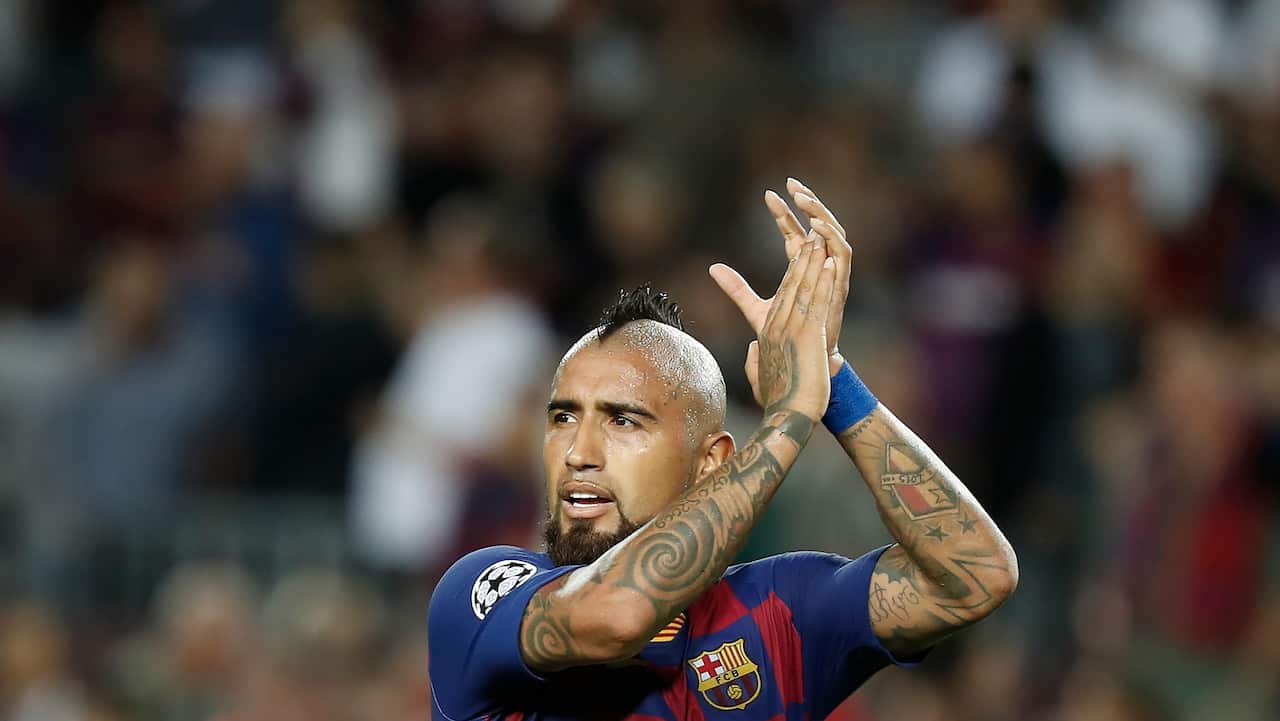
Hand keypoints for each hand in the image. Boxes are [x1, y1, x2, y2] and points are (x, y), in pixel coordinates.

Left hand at [710, 179, 852, 403]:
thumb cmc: (788, 341)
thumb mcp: (757, 309)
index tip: (767, 194)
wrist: (806, 367)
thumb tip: (713, 268)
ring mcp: (832, 277)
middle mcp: (820, 270)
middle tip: (791, 183)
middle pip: (816, 227)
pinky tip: (815, 225)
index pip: (794, 233)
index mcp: (803, 271)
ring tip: (803, 197)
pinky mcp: (841, 287)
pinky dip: (832, 237)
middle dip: (807, 203)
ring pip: (833, 234)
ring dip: (821, 214)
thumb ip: (737, 288)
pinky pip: (843, 254)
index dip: (783, 214)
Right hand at [748, 236, 837, 421]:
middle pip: (790, 284)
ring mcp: (792, 329)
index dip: (792, 272)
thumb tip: (751, 347)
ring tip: (819, 239)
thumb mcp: (759, 374)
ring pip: (803, 287)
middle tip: (810, 233)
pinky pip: (816, 302)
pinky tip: (829, 264)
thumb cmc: (777, 400)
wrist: (787, 415)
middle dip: (802, 258)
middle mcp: (777, 326)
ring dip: (812, 261)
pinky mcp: (808, 336)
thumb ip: (754, 359)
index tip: (800, 253)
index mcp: (768, 333)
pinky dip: (823, 281)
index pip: (781, 295)